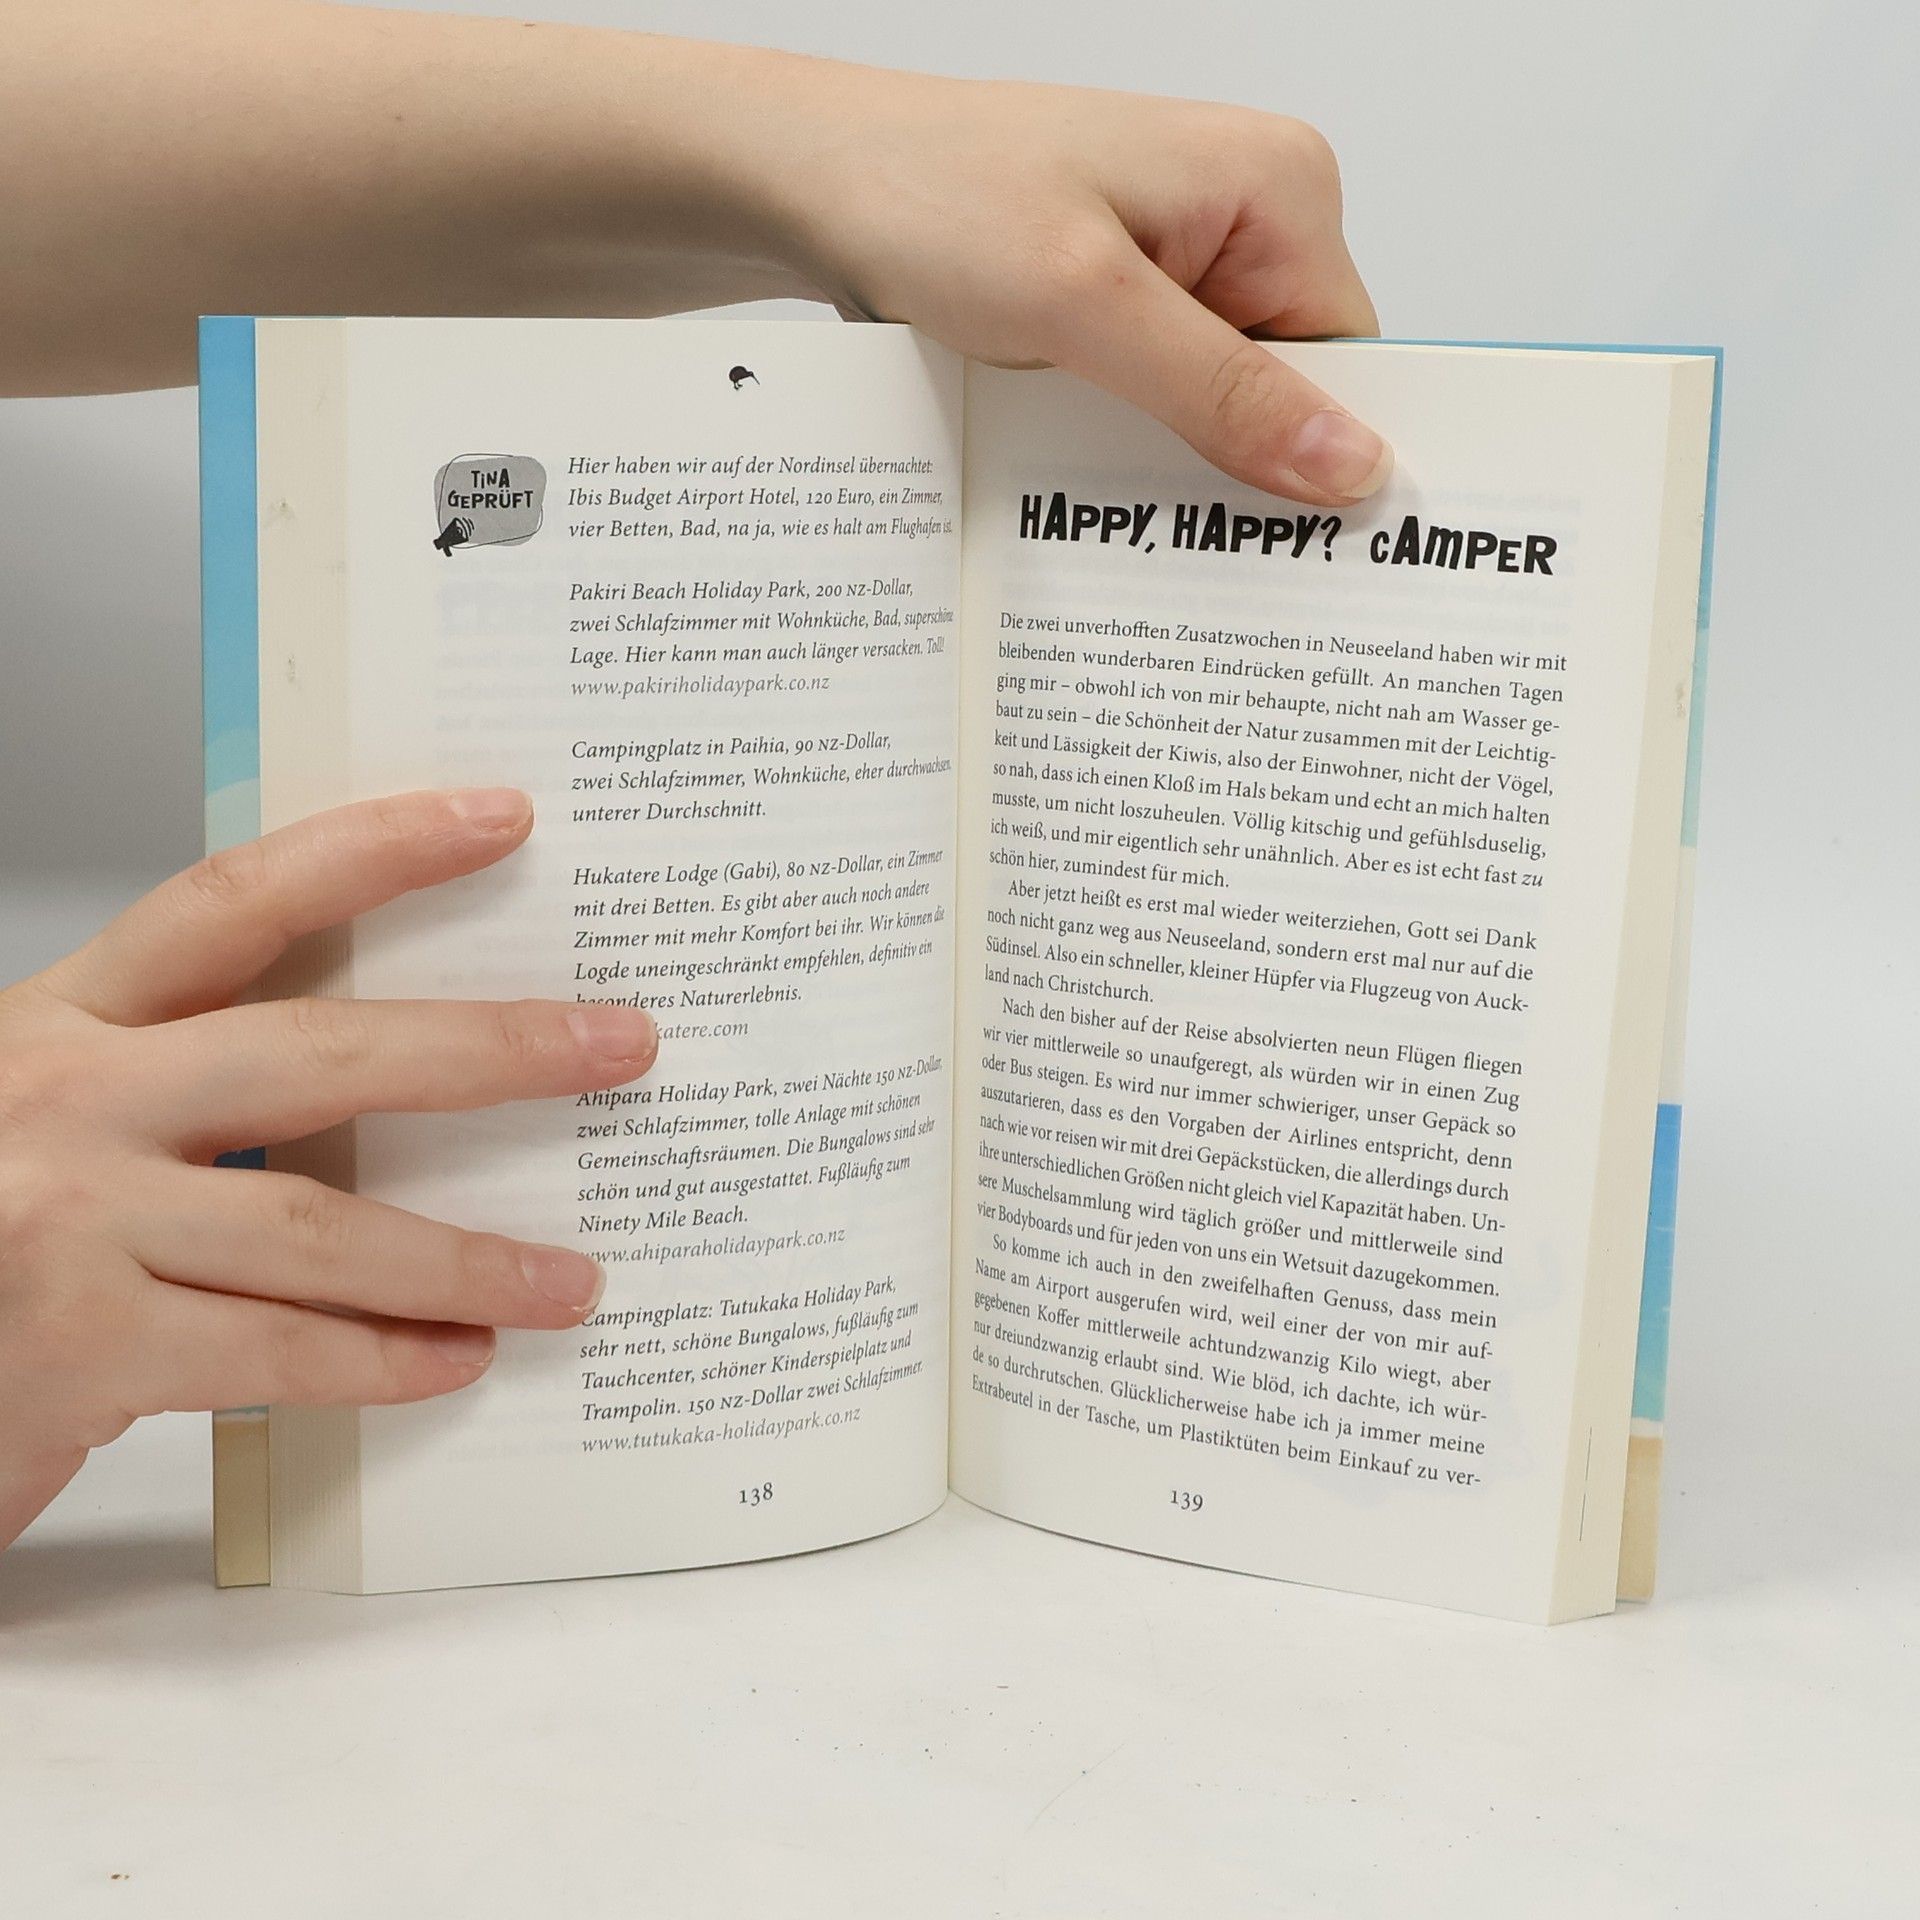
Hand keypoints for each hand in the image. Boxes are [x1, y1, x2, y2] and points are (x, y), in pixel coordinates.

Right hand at [0, 789, 657, 1551]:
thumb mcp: (55, 1124)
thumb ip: (184, 1095)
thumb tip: (382, 1091)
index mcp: (65, 1022)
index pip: (238, 899)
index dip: (375, 847)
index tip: (497, 819)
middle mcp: (66, 1098)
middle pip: (319, 1050)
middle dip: (491, 1049)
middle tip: (620, 1044)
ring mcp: (66, 1220)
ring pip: (322, 1228)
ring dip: (467, 1260)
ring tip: (570, 1281)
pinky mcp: (78, 1348)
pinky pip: (281, 1351)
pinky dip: (384, 1361)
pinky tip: (455, 1360)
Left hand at [757, 69, 1386, 505]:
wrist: (808, 185)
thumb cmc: (931, 194)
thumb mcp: (1087, 305)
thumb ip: (1221, 389)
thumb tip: (1348, 464)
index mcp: (1276, 187)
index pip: (1353, 362)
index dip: (1330, 460)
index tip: (1309, 556)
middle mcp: (1242, 216)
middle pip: (1287, 389)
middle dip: (1240, 469)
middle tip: (1192, 550)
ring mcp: (1179, 259)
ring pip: (1216, 403)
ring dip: (1171, 462)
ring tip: (1120, 512)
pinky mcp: (1121, 297)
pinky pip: (1158, 394)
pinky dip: (1126, 441)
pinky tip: (1086, 474)